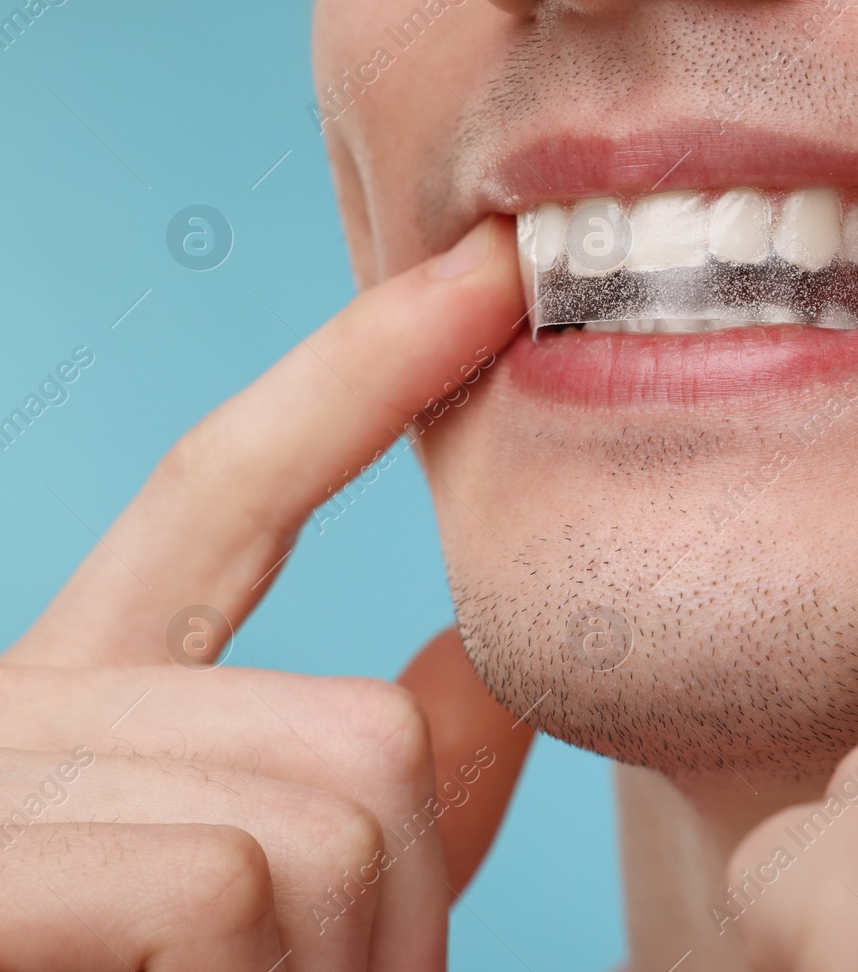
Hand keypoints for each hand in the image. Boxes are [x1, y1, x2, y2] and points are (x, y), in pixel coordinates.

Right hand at [0, 217, 532, 970]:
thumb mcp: (274, 913)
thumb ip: (380, 785)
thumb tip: (487, 655)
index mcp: (69, 711)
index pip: (226, 494)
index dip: (360, 377)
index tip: (485, 277)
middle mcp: (2, 720)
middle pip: (347, 728)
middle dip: (399, 907)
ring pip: (319, 810)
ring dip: (346, 967)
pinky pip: (224, 880)